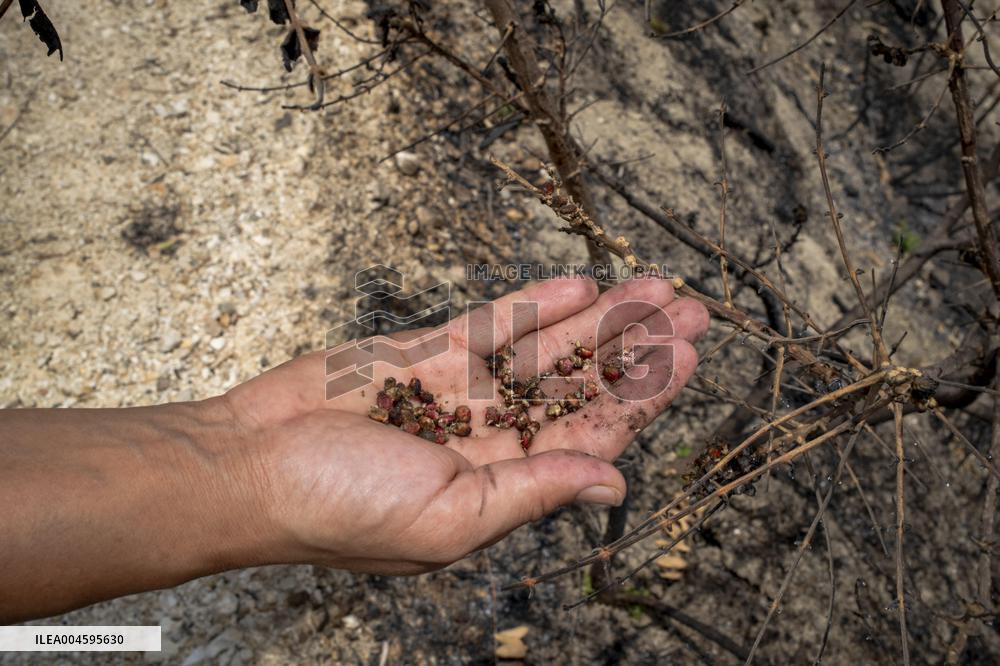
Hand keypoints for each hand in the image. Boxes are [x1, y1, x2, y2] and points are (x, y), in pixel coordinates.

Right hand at [226, 277, 708, 573]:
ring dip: (600, 318)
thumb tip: (613, 486)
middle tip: (693, 313)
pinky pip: (492, 322)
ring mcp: (458, 388)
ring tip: (656, 288)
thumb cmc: (338, 507)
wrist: (249, 463)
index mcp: (500, 484)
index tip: (688, 361)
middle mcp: (489, 435)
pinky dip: (536, 305)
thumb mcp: (451, 518)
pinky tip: (582, 286)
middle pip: (579, 385)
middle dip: (636, 350)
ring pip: (545, 347)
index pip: (588, 435)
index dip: (642, 398)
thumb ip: (533, 492)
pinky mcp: (424, 348)